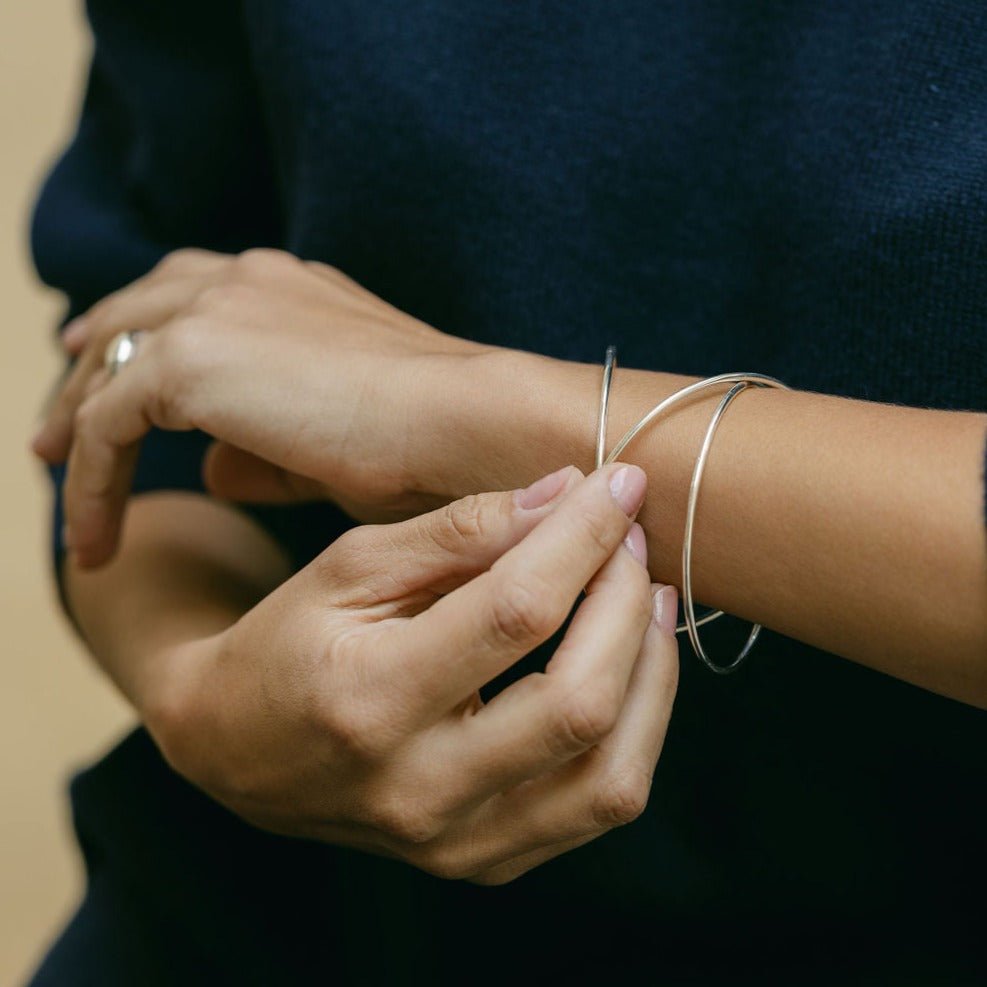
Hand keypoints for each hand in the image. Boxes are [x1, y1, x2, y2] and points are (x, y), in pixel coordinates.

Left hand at [32, 247, 486, 565]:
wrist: (469, 423)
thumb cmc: (431, 443)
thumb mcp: (337, 445)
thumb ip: (266, 449)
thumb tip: (211, 469)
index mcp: (289, 286)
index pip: (192, 298)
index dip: (146, 340)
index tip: (118, 389)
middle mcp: (245, 281)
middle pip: (136, 313)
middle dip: (92, 365)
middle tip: (56, 424)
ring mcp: (215, 313)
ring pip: (108, 363)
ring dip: (74, 421)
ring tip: (53, 474)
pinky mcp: (189, 362)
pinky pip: (104, 426)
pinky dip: (90, 483)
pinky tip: (96, 539)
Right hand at [150, 465, 678, 883]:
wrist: (236, 749)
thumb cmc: (288, 640)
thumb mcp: (351, 565)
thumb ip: (458, 530)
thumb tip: (563, 494)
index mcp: (367, 699)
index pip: (516, 613)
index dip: (583, 538)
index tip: (618, 485)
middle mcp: (416, 789)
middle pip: (578, 700)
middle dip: (626, 601)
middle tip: (632, 540)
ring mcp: (455, 842)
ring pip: (611, 776)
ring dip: (652, 673)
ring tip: (650, 600)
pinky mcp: (484, 862)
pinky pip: (597, 806)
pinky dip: (636, 728)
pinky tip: (629, 666)